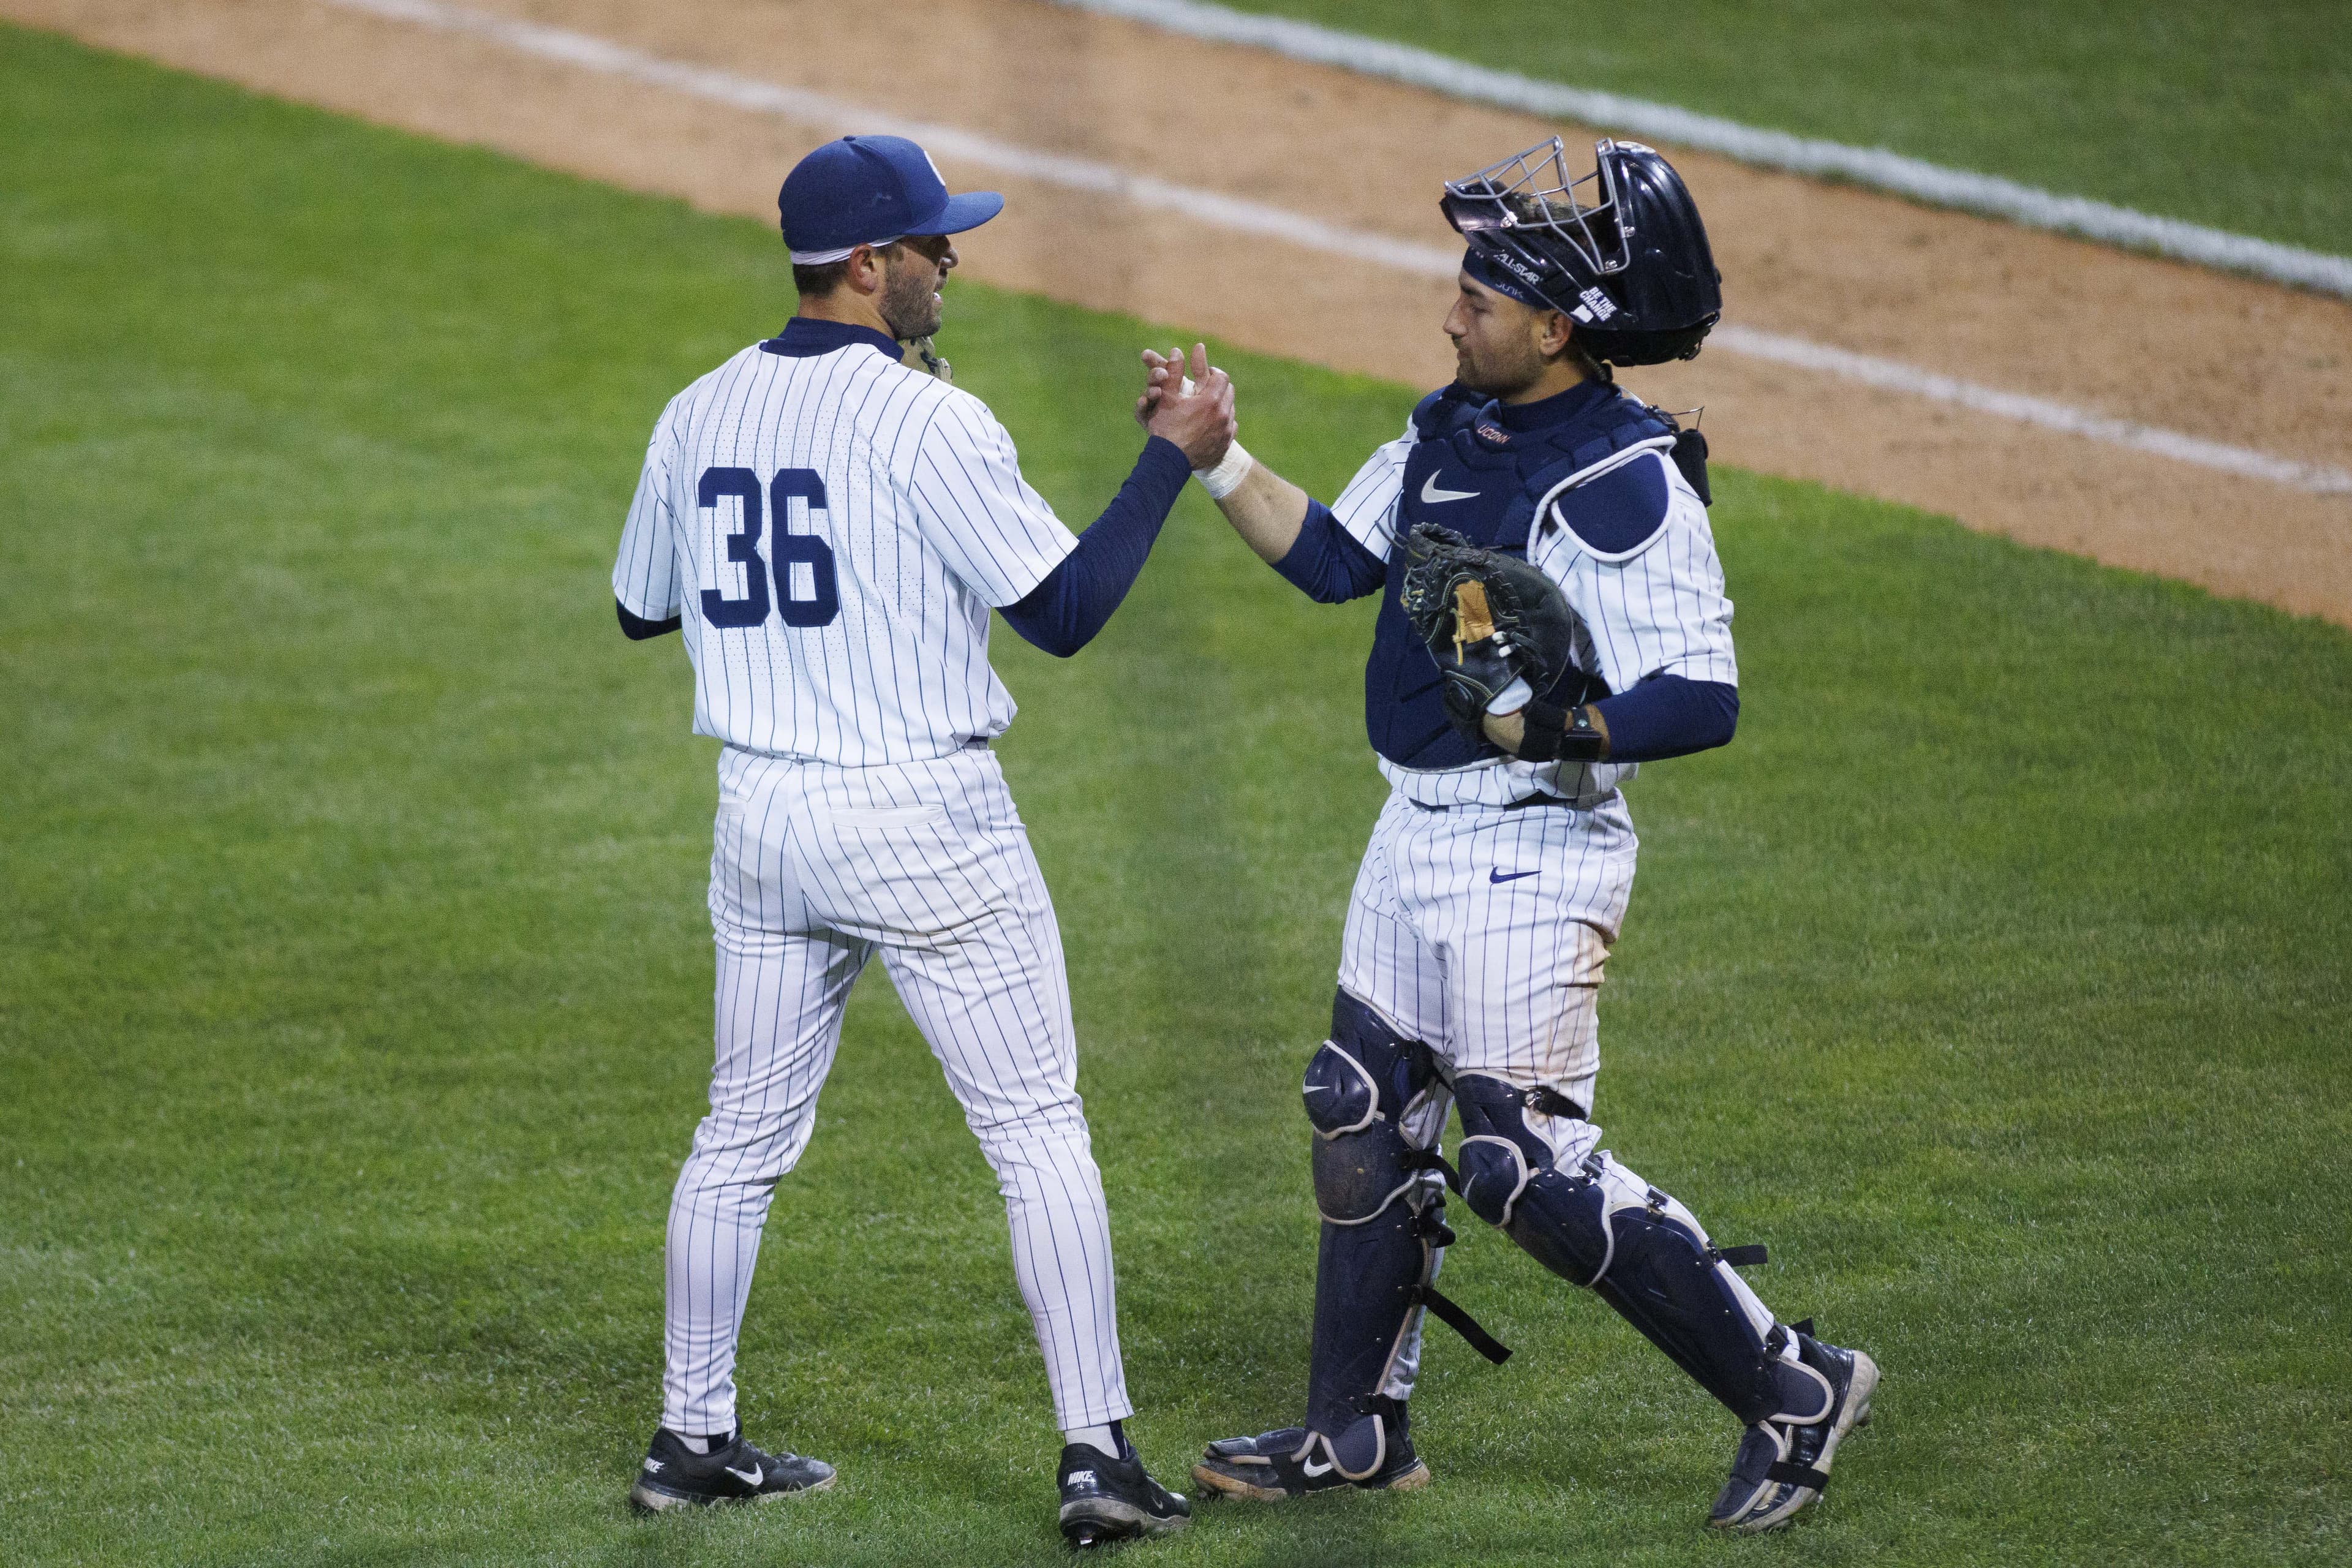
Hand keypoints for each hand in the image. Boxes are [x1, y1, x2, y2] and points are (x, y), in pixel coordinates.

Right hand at [1139, 343, 1235, 469]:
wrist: (1170, 461)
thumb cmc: (1165, 429)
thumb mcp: (1166, 398)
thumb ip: (1172, 372)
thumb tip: (1177, 351)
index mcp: (1211, 400)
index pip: (1221, 376)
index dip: (1212, 372)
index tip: (1204, 374)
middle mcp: (1223, 414)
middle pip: (1228, 391)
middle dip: (1218, 386)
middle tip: (1206, 388)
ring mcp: (1226, 431)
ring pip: (1230, 408)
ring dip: (1221, 403)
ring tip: (1207, 405)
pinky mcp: (1226, 443)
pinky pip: (1230, 426)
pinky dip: (1222, 421)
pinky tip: (1211, 422)